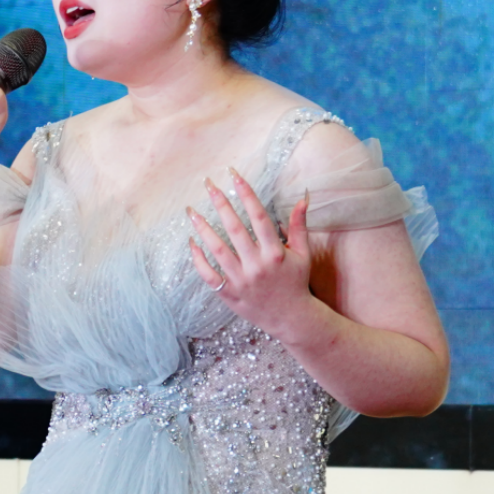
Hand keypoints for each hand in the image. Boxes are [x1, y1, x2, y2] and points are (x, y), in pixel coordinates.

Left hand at [188, 172, 312, 333]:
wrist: (292, 319)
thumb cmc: (296, 282)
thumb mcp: (303, 254)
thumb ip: (298, 226)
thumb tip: (302, 199)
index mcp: (276, 252)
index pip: (258, 216)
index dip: (246, 193)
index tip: (234, 174)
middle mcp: (258, 265)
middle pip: (235, 229)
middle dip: (220, 203)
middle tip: (208, 183)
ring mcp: (242, 280)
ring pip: (218, 250)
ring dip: (203, 228)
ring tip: (191, 211)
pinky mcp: (231, 295)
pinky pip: (209, 276)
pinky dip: (199, 260)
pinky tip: (192, 243)